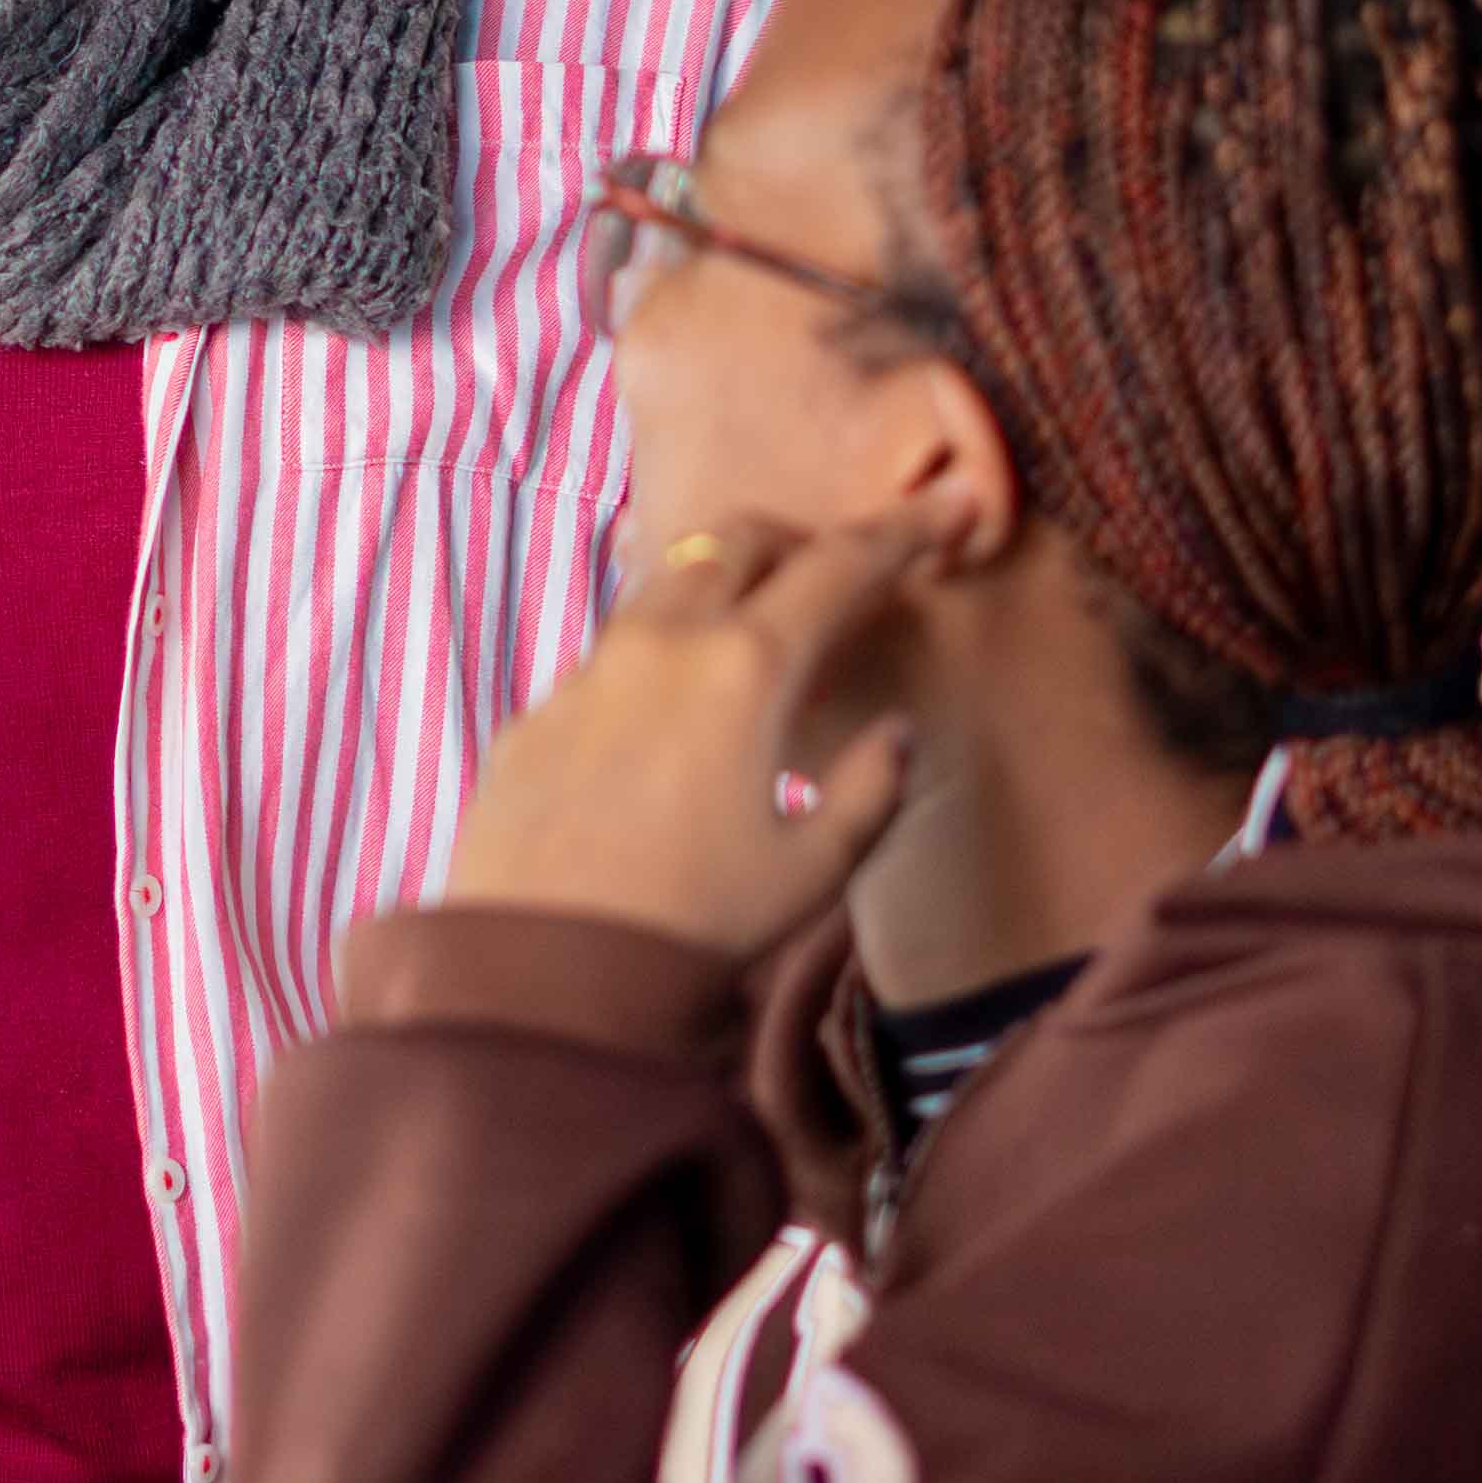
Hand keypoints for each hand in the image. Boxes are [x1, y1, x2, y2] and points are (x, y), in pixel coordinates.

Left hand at [434, 509, 937, 960]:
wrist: (540, 975)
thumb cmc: (693, 930)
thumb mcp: (813, 874)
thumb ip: (869, 790)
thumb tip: (893, 734)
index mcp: (745, 667)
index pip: (841, 566)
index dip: (902, 531)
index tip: (947, 506)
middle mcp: (660, 642)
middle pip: (737, 539)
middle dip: (794, 540)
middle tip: (832, 578)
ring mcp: (585, 671)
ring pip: (661, 584)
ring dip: (717, 588)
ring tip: (750, 645)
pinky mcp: (534, 714)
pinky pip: (606, 657)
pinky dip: (655, 662)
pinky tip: (667, 730)